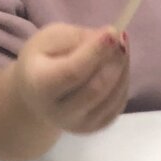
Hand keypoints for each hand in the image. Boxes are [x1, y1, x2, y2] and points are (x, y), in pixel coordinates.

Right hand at [13, 23, 130, 135]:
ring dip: (123, 70)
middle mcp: (59, 112)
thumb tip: (111, 38)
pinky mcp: (95, 128)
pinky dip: (123, 82)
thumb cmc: (41, 61)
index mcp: (41, 86)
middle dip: (114, 61)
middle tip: (121, 38)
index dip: (95, 52)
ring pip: (112, 98)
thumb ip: (77, 37)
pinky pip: (118, 105)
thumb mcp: (49, 39)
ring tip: (121, 48)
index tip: (112, 31)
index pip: (73, 72)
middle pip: (96, 88)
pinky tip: (119, 66)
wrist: (36, 96)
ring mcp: (79, 125)